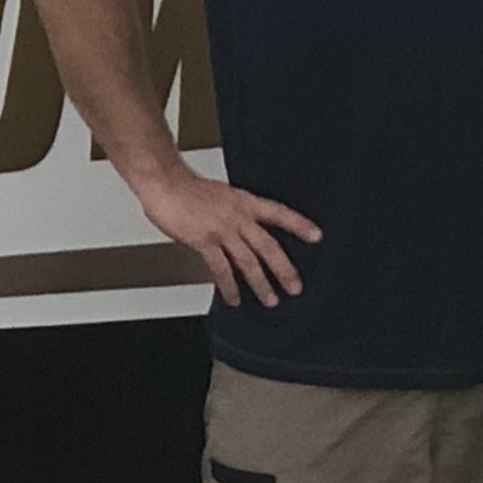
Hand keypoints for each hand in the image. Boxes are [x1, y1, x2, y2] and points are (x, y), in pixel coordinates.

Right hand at [137, 166, 318, 305]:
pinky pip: (221, 269)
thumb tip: (242, 235)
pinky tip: (234, 298)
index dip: (299, 224)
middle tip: (295, 286)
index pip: (279, 213)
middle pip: (268, 245)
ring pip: (248, 261)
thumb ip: (234, 214)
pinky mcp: (204, 240)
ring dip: (261, 284)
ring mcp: (222, 229)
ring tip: (270, 300)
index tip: (317, 236)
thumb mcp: (221, 196)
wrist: (164, 182)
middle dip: (284, 269)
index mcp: (244, 202)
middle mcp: (238, 216)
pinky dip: (229, 286)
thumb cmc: (187, 189)